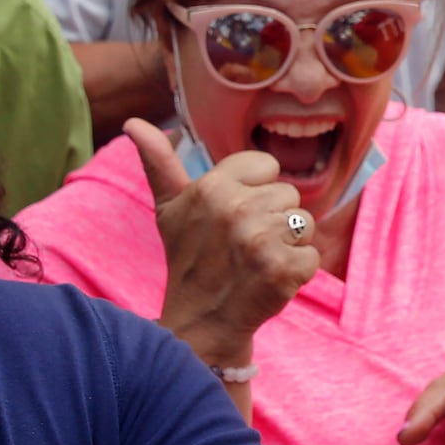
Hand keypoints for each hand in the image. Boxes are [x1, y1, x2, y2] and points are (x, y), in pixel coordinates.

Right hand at [127, 118, 318, 370]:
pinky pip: (311, 256)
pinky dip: (297, 272)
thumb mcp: (169, 209)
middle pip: (289, 195)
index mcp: (212, 187)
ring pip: (304, 223)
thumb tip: (133, 122)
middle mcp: (236, 210)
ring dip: (288, 245)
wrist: (201, 321)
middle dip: (273, 219)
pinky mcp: (284, 270)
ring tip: (256, 261)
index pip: (267, 166)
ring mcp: (261, 241)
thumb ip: (159, 161)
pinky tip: (268, 280)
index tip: (234, 216)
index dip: (256, 191)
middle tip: (243, 245)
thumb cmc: (190, 258)